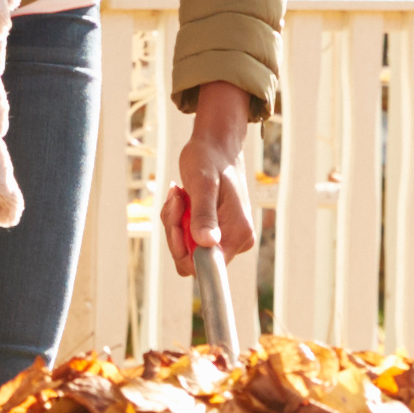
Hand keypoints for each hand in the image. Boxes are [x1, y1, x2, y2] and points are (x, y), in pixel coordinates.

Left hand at [162, 80, 258, 269]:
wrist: (215, 146)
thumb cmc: (209, 159)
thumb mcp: (203, 184)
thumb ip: (204, 215)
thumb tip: (206, 244)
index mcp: (238, 233)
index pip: (205, 266)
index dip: (183, 249)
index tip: (179, 220)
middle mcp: (236, 240)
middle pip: (191, 258)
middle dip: (176, 230)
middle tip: (177, 200)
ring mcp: (225, 237)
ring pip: (186, 248)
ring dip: (175, 221)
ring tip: (180, 195)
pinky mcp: (215, 232)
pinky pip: (186, 238)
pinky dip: (178, 219)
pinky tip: (182, 197)